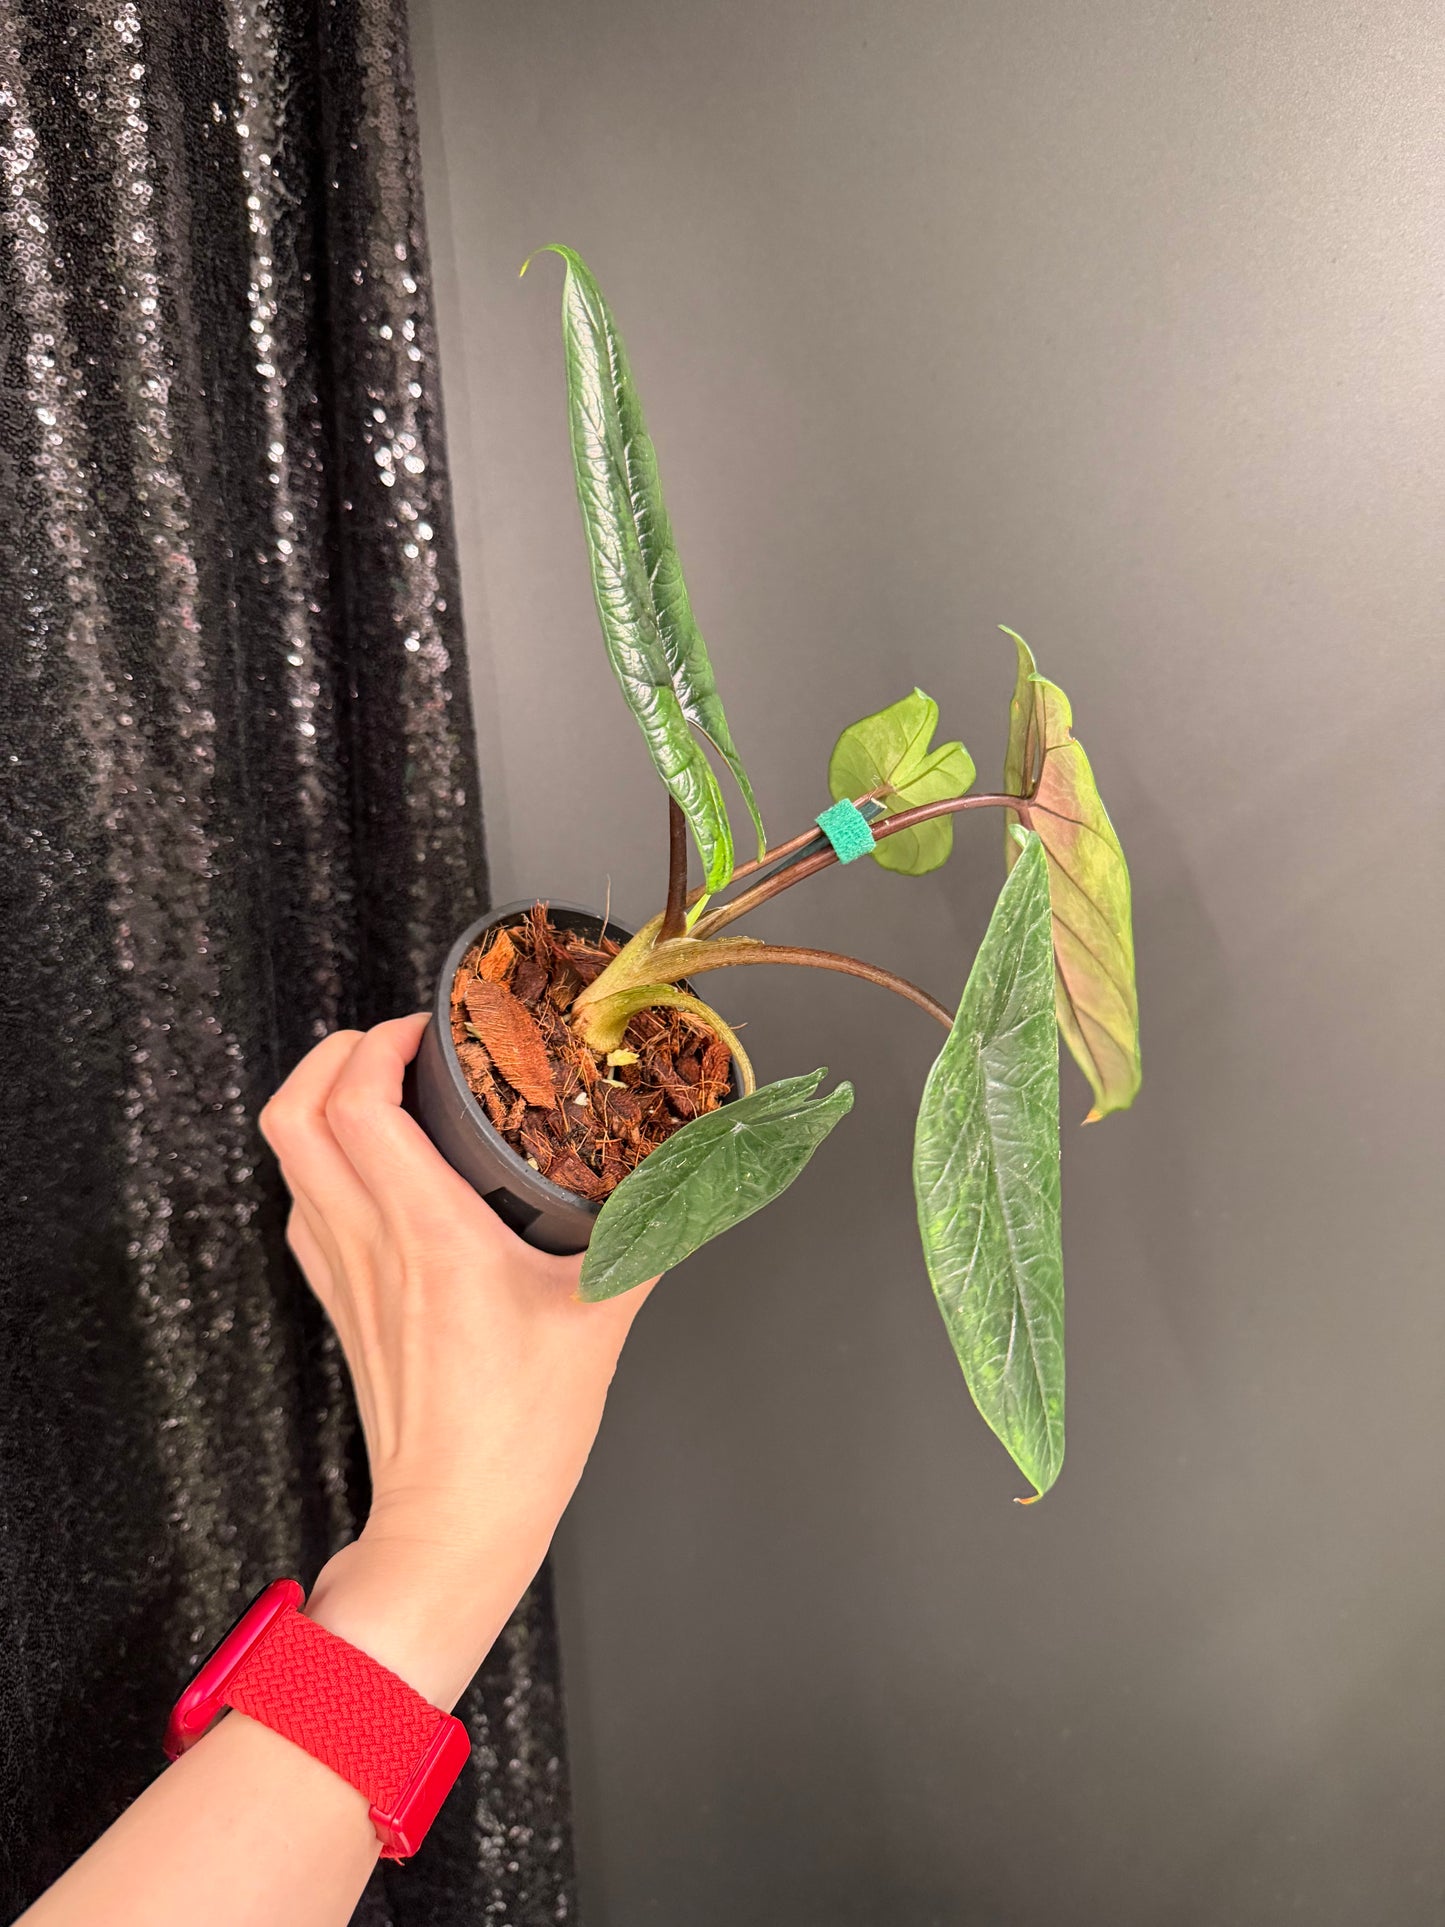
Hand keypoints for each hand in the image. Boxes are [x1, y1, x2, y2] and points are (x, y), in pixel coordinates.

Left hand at [259, 1014, 651, 1705]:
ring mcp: (343, 1274)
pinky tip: (377, 1165)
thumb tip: (704, 1172)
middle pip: (293, 1113)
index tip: (431, 1030)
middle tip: (396, 1040)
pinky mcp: (339, 1302)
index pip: (357, 1105)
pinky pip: (303, 1205)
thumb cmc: (520, 1436)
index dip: (380, 1044)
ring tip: (384, 1083)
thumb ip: (653, 1232)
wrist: (455, 1524)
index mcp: (431, 1236)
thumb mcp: (603, 1316)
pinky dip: (322, 1160)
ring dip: (321, 1099)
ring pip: (287, 1156)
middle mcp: (369, 1243)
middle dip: (334, 1052)